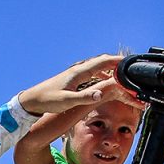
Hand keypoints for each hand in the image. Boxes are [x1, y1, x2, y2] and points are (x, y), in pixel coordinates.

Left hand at [17, 55, 141, 115]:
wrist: (32, 100)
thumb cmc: (47, 100)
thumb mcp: (67, 101)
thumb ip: (84, 97)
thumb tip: (101, 93)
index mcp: (79, 72)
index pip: (103, 62)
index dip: (118, 61)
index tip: (131, 63)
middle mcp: (79, 70)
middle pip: (103, 62)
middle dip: (118, 63)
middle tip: (131, 68)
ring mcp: (76, 73)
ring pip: (98, 66)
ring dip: (111, 69)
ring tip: (122, 75)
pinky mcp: (73, 78)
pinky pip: (92, 73)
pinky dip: (102, 74)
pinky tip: (106, 82)